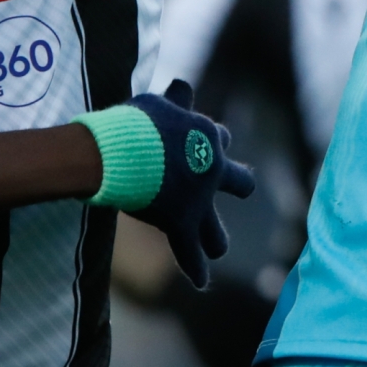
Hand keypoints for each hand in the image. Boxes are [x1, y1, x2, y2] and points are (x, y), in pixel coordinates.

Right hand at [104, 80, 256, 289]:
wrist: (125, 151)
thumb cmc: (138, 122)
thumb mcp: (160, 104)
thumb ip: (175, 100)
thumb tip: (182, 84)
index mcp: (208, 137)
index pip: (220, 138)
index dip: (212, 142)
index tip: (201, 146)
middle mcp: (212, 170)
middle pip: (239, 182)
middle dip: (239, 185)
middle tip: (241, 189)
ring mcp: (199, 201)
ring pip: (216, 229)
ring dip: (216, 240)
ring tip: (218, 248)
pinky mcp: (181, 224)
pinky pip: (189, 252)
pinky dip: (194, 268)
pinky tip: (200, 281)